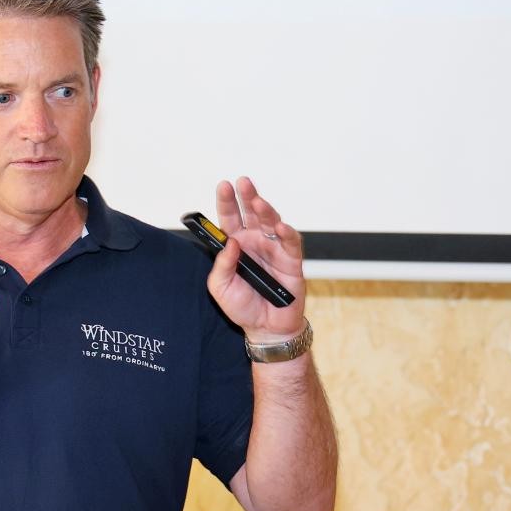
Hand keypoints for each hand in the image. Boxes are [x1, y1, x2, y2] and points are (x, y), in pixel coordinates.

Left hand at [206, 177, 305, 342]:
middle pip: (251, 214)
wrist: (265, 328)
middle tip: (243, 183)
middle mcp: (255, 243)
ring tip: (258, 202)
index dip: (226, 202)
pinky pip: (290, 242)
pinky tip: (279, 226)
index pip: (229, 218)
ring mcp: (273, 249)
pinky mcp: (291, 260)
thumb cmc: (242, 306)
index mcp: (235, 245)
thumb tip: (230, 242)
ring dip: (265, 211)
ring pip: (270, 223)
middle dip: (247, 197)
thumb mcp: (220, 287)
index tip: (224, 186)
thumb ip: (221, 264)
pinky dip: (286, 233)